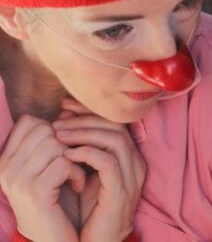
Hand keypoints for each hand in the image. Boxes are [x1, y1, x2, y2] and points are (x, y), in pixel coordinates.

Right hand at [0, 115, 84, 241]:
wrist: (55, 239)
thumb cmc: (57, 201)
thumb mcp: (50, 168)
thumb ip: (54, 141)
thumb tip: (68, 110)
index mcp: (6, 159)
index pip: (30, 121)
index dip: (55, 129)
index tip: (65, 148)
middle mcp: (6, 167)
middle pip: (45, 129)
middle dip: (66, 144)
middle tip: (73, 163)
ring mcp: (17, 179)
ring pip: (55, 144)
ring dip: (74, 159)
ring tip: (75, 175)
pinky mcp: (34, 192)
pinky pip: (64, 163)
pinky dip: (77, 173)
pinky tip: (77, 185)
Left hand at [53, 99, 145, 241]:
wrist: (99, 241)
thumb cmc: (91, 209)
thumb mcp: (89, 173)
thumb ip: (84, 148)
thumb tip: (66, 120)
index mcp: (131, 158)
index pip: (116, 123)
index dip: (91, 112)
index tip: (66, 107)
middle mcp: (136, 164)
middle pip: (116, 127)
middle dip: (85, 119)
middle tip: (58, 120)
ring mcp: (132, 177)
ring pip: (114, 140)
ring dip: (83, 133)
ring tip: (58, 135)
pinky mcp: (122, 190)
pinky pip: (107, 161)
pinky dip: (85, 152)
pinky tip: (66, 154)